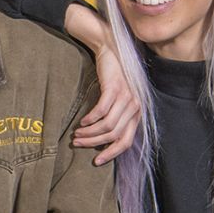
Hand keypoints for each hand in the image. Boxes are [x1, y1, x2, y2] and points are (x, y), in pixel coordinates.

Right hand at [73, 38, 139, 164]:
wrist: (113, 51)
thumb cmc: (113, 77)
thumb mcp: (119, 100)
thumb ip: (117, 117)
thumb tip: (102, 140)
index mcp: (137, 113)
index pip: (126, 141)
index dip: (111, 153)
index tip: (95, 161)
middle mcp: (135, 107)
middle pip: (114, 135)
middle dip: (94, 143)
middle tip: (78, 143)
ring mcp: (126, 97)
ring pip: (107, 125)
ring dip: (89, 133)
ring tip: (76, 133)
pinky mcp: (115, 88)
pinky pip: (101, 111)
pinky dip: (90, 119)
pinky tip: (81, 121)